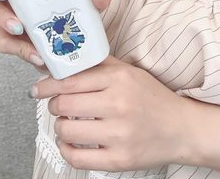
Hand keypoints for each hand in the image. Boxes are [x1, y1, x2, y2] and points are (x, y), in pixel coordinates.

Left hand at [32, 56, 193, 170]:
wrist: (181, 128)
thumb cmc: (153, 98)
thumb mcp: (130, 72)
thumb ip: (100, 65)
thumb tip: (67, 61)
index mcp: (119, 79)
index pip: (70, 80)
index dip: (47, 85)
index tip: (37, 89)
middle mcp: (118, 104)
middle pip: (63, 104)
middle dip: (54, 105)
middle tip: (58, 105)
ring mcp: (118, 134)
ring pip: (66, 130)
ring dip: (60, 127)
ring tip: (68, 123)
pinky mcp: (118, 159)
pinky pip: (76, 157)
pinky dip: (66, 149)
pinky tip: (71, 142)